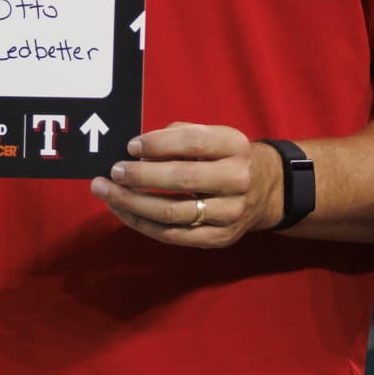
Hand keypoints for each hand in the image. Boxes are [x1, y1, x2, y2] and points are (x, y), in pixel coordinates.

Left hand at [89, 122, 280, 247]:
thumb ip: (179, 136)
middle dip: (141, 176)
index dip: (159, 144)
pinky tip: (124, 211)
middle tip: (114, 171)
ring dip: (133, 204)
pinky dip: (143, 224)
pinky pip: (173, 236)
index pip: (194, 142)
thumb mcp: (213, 137)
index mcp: (235, 146)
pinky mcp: (219, 238)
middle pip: (183, 179)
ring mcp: (230, 213)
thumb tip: (137, 150)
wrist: (265, 191)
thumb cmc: (225, 158)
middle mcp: (237, 180)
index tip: (130, 146)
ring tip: (108, 193)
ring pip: (173, 212)